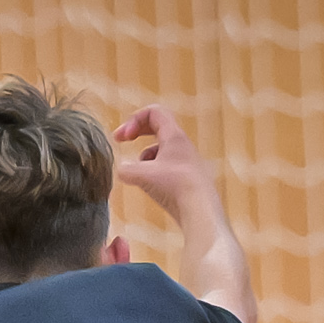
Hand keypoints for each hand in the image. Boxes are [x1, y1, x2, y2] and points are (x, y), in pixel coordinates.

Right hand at [112, 104, 221, 231]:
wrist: (201, 210)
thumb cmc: (174, 186)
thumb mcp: (142, 175)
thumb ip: (126, 169)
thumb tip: (122, 170)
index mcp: (174, 136)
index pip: (154, 113)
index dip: (134, 120)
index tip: (122, 138)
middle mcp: (182, 145)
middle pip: (158, 127)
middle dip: (138, 132)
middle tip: (122, 141)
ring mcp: (187, 162)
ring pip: (162, 149)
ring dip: (144, 156)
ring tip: (137, 173)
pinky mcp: (188, 179)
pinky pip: (167, 167)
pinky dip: (154, 172)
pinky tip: (150, 188)